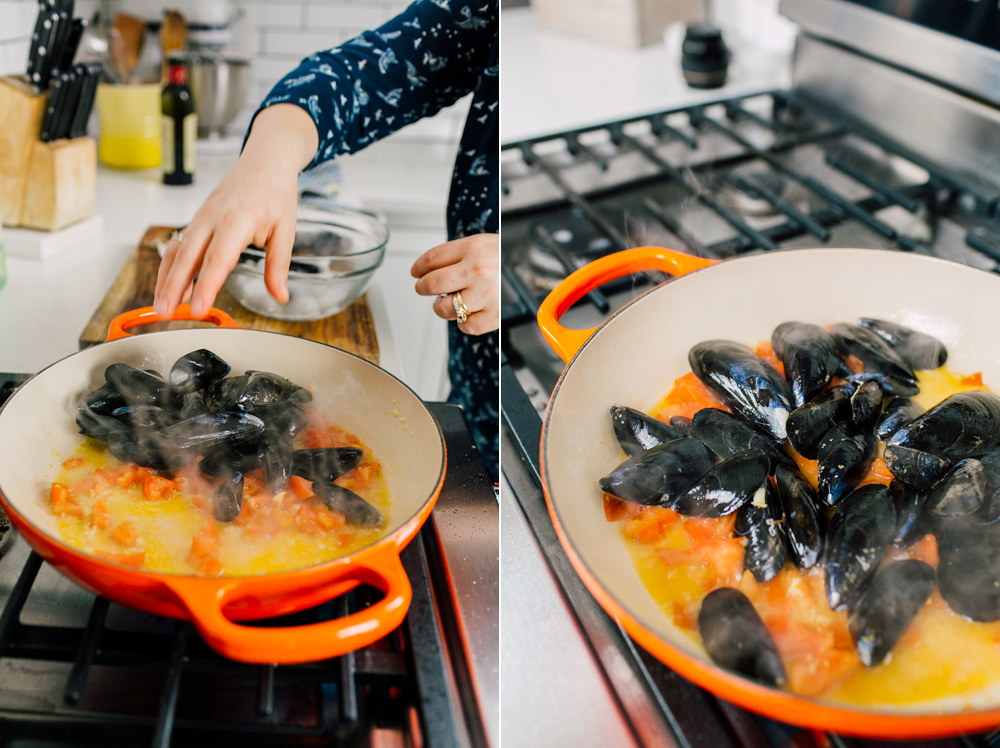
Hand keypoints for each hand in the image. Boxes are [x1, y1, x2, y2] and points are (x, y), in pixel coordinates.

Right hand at [153, 104, 318, 318]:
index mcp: (238, 221)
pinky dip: (170, 266)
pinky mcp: (197, 219)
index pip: (218, 259)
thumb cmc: (275, 193)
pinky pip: (179, 245)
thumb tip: (280, 296)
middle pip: (188, 257)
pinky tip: (169, 286)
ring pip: (177, 251)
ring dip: (166, 279)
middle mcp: (213, 218)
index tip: (198, 309)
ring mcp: (201, 217)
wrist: (264, 160)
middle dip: (174, 288)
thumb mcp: (286, 230)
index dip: (206, 286)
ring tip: (160, 306)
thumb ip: (279, 265)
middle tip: (166, 313)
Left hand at [411, 233, 498, 335]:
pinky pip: (467, 326)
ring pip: (446, 308)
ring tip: (446, 303)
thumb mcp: (482, 243)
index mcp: (473, 247)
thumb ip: (455, 254)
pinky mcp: (494, 315)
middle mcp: (478, 269)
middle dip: (423, 288)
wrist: (536, 266)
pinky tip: (466, 314)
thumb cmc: (508, 256)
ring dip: (441, 307)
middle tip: (423, 288)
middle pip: (433, 283)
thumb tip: (426, 268)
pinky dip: (463, 323)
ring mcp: (485, 294)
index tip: (416, 272)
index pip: (433, 258)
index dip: (419, 267)